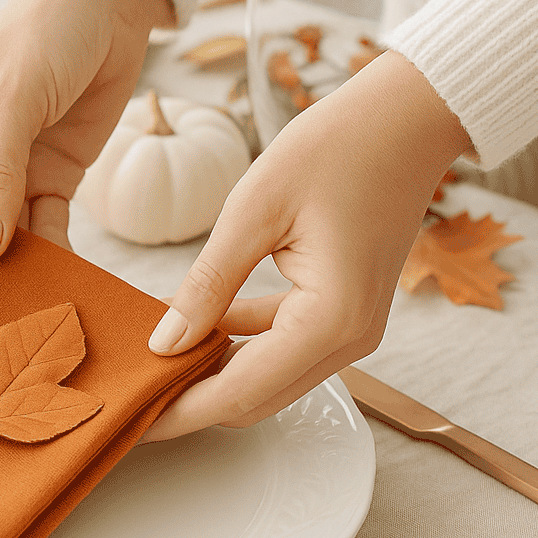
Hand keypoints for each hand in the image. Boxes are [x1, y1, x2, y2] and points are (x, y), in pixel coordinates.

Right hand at [0, 0, 172, 280]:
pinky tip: (67, 284)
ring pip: (4, 239)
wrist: (108, 0)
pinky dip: (54, 256)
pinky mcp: (51, 179)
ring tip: (34, 311)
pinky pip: (45, 230)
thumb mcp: (14, 98)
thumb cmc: (44, 29)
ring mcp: (8, 173)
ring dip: (18, 271)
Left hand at [142, 51, 472, 438]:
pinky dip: (240, 342)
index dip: (180, 411)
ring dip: (214, 372)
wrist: (407, 119)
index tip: (129, 418)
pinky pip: (284, 346)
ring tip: (153, 359)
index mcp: (330, 320)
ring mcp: (354, 330)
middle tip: (131, 392)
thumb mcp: (253, 210)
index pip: (239, 392)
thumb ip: (207, 284)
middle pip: (255, 399)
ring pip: (269, 377)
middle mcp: (349, 340)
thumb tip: (163, 343)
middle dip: (191, 402)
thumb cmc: (337, 148)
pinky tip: (197, 321)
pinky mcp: (347, 312)